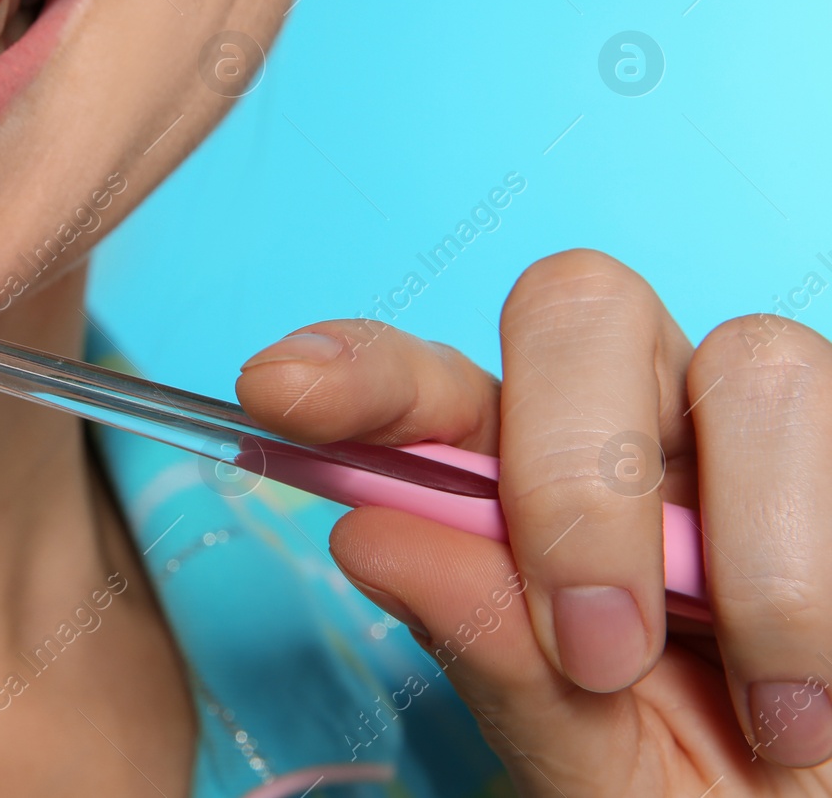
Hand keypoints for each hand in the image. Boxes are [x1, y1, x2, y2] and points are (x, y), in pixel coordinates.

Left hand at [235, 249, 831, 795]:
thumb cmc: (700, 792)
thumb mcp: (587, 762)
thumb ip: (492, 660)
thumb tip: (367, 535)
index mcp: (526, 484)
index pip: (431, 383)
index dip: (360, 368)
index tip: (277, 387)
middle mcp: (636, 425)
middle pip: (577, 306)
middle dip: (577, 465)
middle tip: (596, 649)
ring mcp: (756, 429)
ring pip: (752, 358)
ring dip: (748, 542)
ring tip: (763, 712)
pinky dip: (822, 569)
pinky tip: (816, 693)